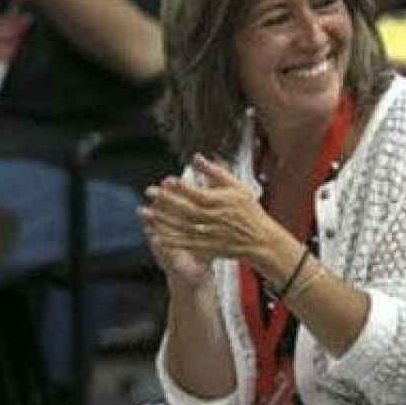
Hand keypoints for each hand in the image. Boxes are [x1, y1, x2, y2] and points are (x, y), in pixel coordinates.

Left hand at [138, 156, 289, 270]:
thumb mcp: (237, 187)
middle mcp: (212, 218)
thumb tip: (196, 157)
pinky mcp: (207, 247)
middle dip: (165, 200)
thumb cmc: (249, 210)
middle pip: (185, 209)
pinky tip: (155, 237)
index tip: (165, 181)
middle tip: (149, 192)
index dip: (179, 187)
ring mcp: (208, 234)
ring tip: (144, 212)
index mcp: (219, 202)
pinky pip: (185, 243)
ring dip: (161, 220)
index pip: (195, 193)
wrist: (260, 239)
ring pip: (181, 226)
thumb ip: (215, 172)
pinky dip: (170, 241)